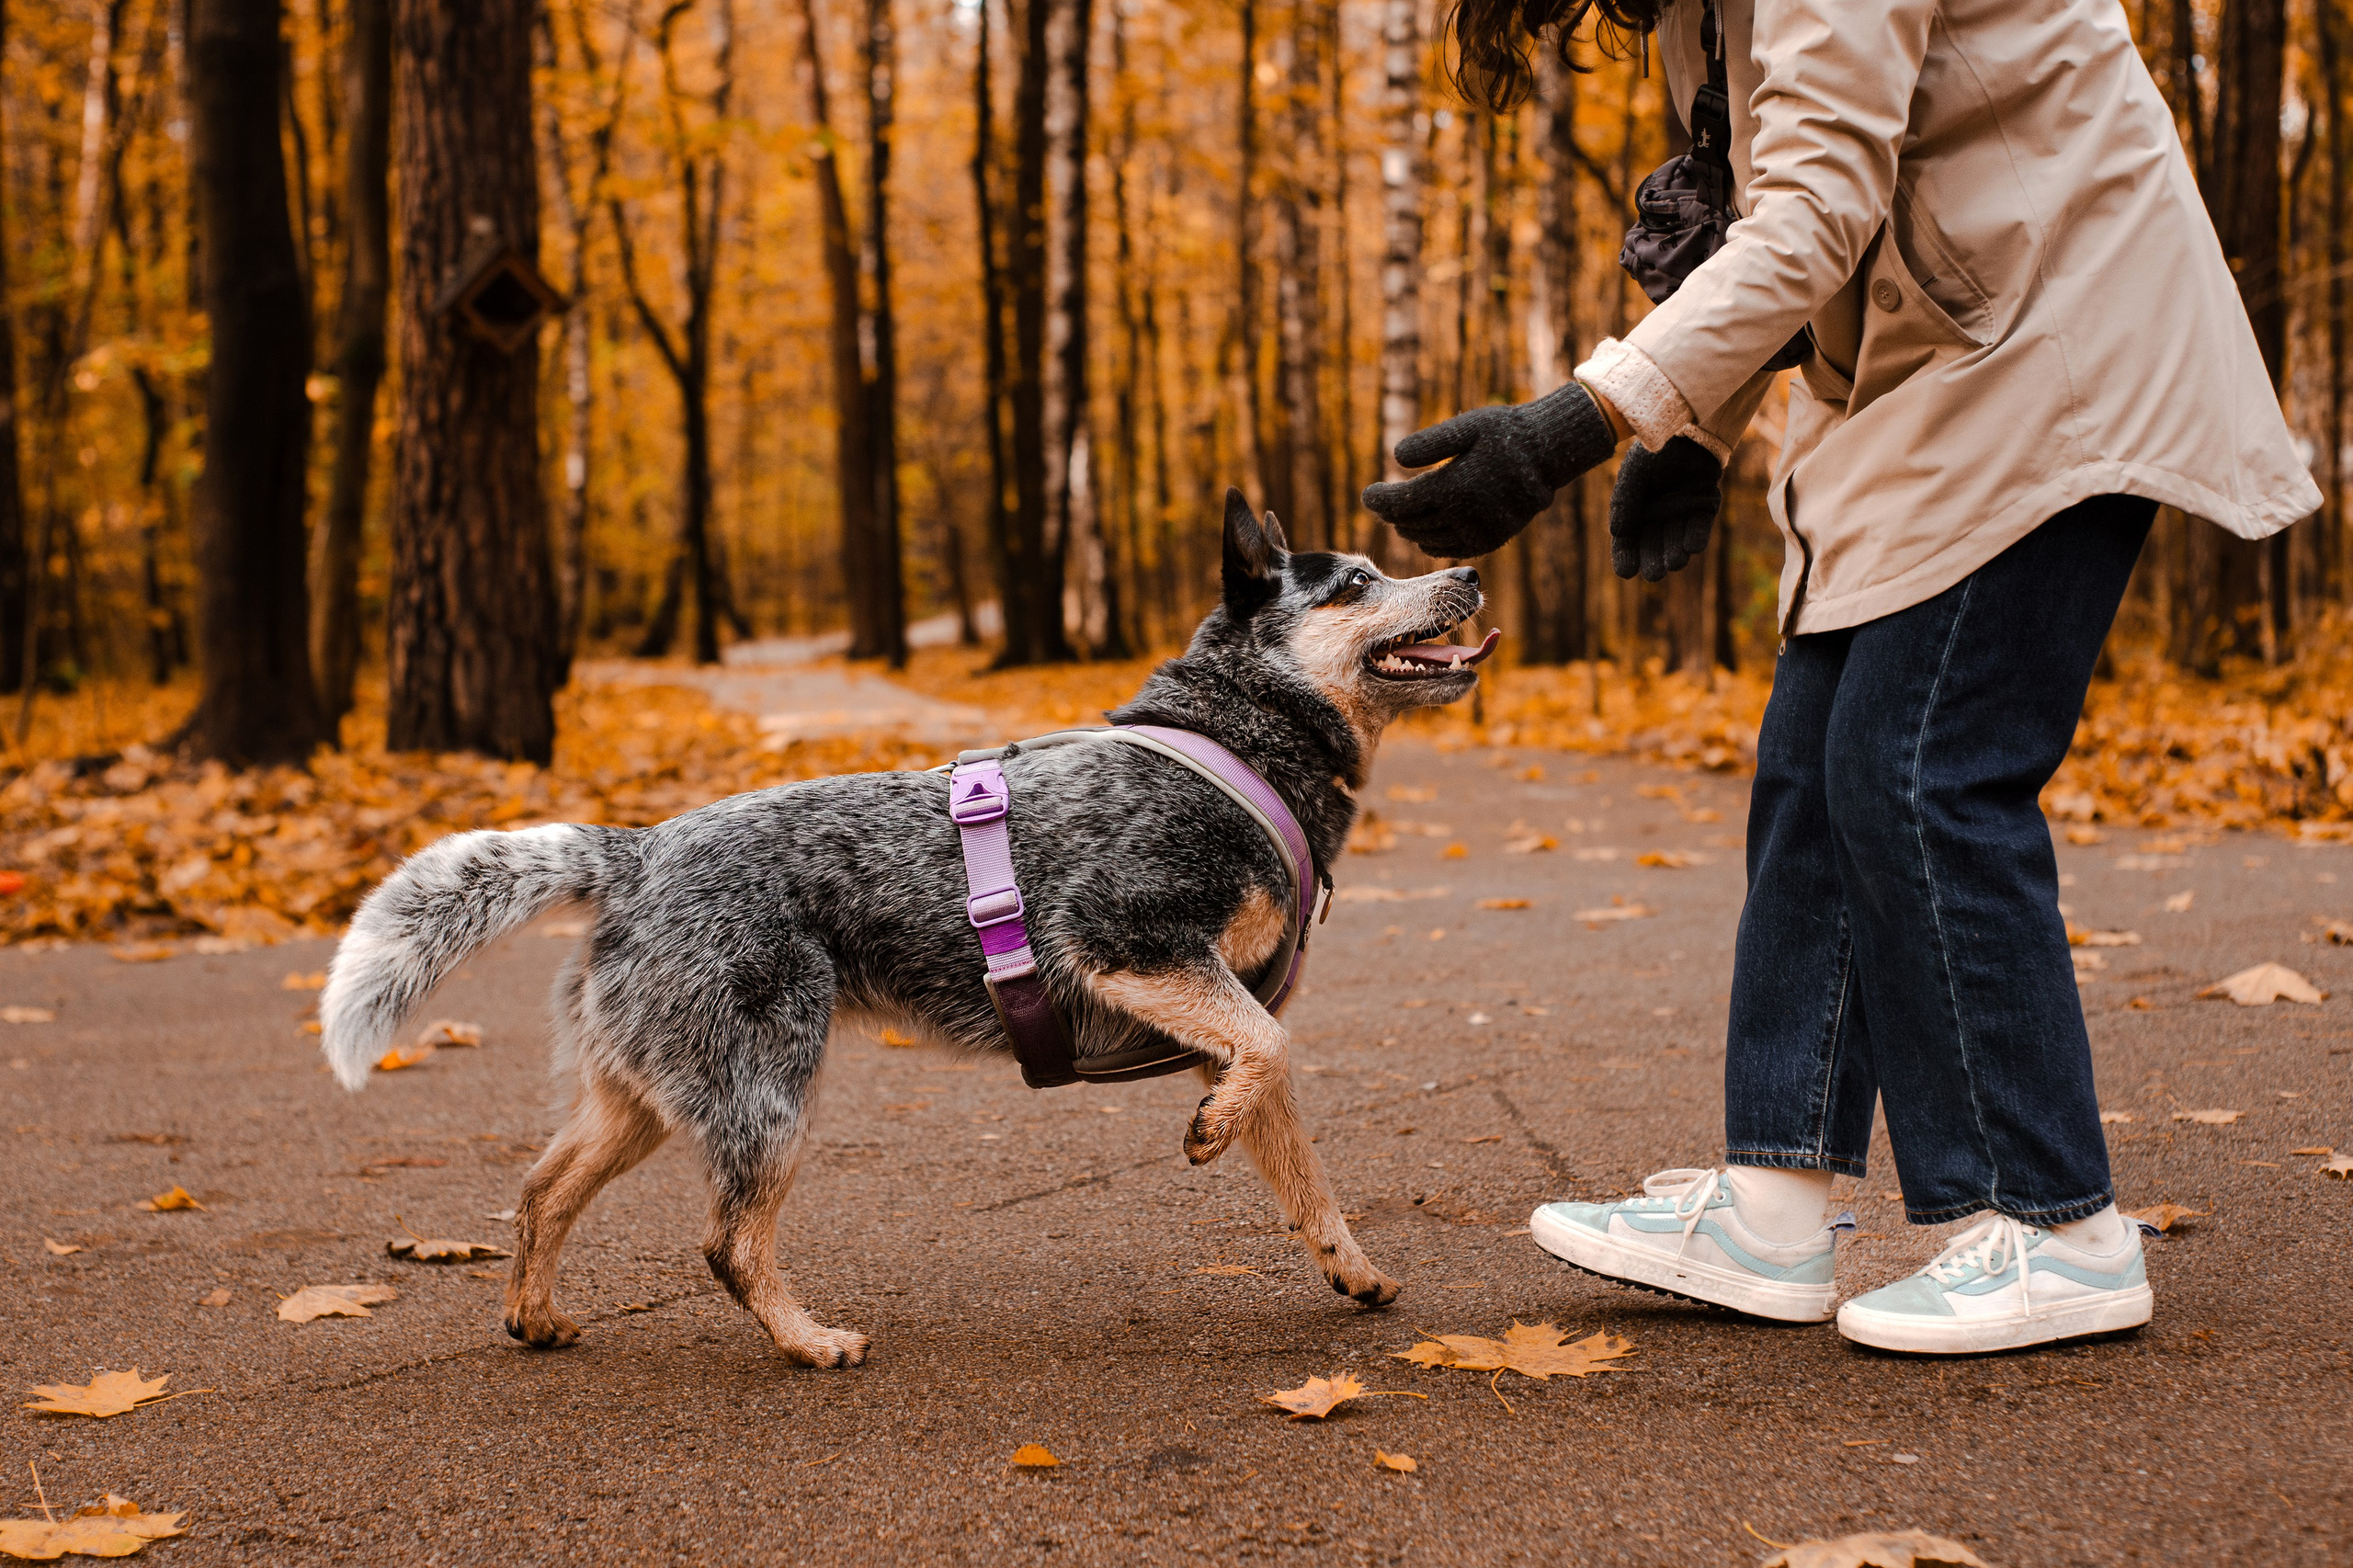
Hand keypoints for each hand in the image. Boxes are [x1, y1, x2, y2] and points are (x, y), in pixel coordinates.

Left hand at [1361, 381, 1617, 558]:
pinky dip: (1434, 544)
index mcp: (1452, 487)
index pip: (1400, 504)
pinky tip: (1426, 534)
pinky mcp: (1491, 541)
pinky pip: (1451, 549)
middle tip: (1381, 504)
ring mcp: (1478, 532)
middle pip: (1411, 524)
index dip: (1379, 501)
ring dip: (1410, 529)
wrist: (1550, 453)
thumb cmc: (1505, 432)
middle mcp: (1463, 516)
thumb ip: (1428, 443)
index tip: (1368, 494)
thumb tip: (1395, 459)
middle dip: (1392, 514)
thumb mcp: (1466, 425)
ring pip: (1428, 540)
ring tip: (1401, 517)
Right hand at [1609, 436, 1722, 581]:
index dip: (1626, 556)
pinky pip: (1700, 527)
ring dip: (1675, 553)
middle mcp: (1658, 517)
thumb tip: (1617, 532)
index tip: (1626, 572)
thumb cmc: (1657, 452)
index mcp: (1636, 511)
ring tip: (1674, 564)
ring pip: (1677, 540)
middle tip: (1654, 575)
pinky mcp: (1705, 507)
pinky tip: (1692, 549)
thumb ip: (1625, 500)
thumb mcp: (1635, 474)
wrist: (1690, 431)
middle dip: (1654, 560)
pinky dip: (1696, 538)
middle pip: (1653, 545)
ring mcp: (1682, 514)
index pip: (1627, 539)